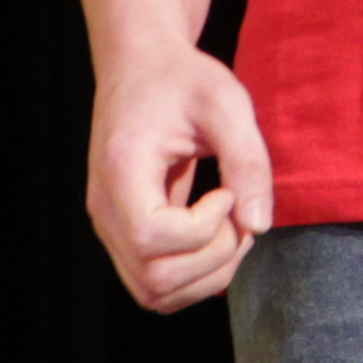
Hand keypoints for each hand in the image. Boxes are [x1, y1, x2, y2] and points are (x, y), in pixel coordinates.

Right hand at [82, 43, 271, 313]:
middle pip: (154, 280)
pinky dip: (194, 276)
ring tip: (230, 226)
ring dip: (207, 275)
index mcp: (121, 171)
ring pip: (153, 294)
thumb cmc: (181, 79)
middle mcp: (104, 209)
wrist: (139, 67)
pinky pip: (154, 285)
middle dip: (214, 259)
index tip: (225, 189)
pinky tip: (216, 236)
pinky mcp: (123, 236)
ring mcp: (110, 228)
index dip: (202, 228)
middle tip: (237, 212)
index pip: (151, 238)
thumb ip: (247, 161)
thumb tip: (258, 226)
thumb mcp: (225, 102)